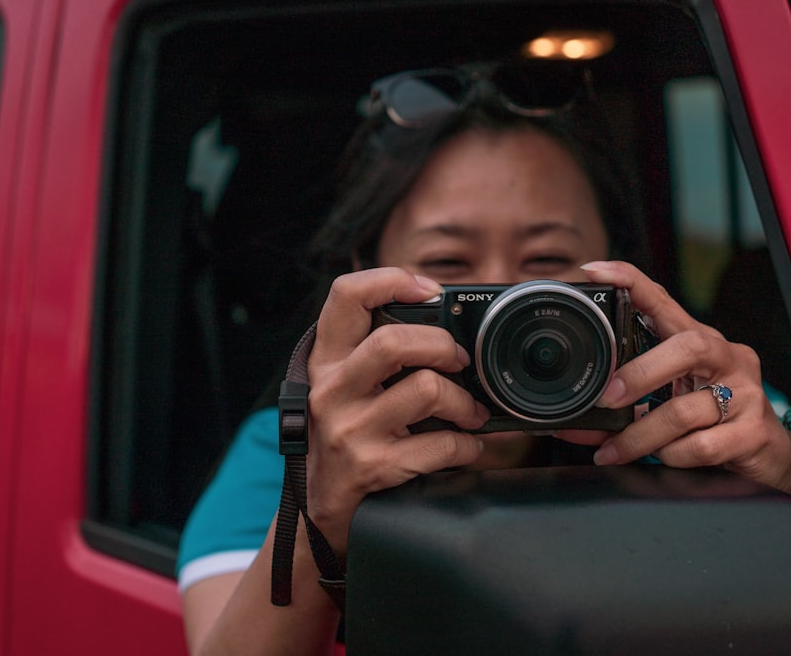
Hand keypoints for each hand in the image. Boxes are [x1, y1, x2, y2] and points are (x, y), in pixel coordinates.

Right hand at [303, 268, 488, 553]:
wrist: (320, 511)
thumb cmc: (346, 437)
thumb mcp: (346, 388)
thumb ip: (378, 353)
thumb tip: (447, 325)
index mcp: (326, 360)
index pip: (345, 295)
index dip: (391, 280)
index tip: (429, 291)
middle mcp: (332, 390)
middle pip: (393, 342)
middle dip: (443, 346)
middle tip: (460, 362)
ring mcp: (349, 430)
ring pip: (426, 389)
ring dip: (464, 402)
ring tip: (470, 413)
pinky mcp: (372, 468)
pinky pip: (440, 445)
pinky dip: (468, 446)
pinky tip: (466, 447)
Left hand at [557, 261, 790, 503]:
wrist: (769, 456)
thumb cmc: (714, 419)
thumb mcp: (671, 401)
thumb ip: (628, 407)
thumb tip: (574, 425)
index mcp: (699, 343)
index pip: (664, 301)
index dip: (631, 282)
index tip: (596, 271)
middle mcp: (726, 358)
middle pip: (687, 348)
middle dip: (640, 373)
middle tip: (606, 399)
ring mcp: (746, 393)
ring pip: (683, 410)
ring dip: (640, 436)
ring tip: (617, 450)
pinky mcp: (754, 432)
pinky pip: (701, 445)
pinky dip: (672, 456)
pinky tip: (665, 458)